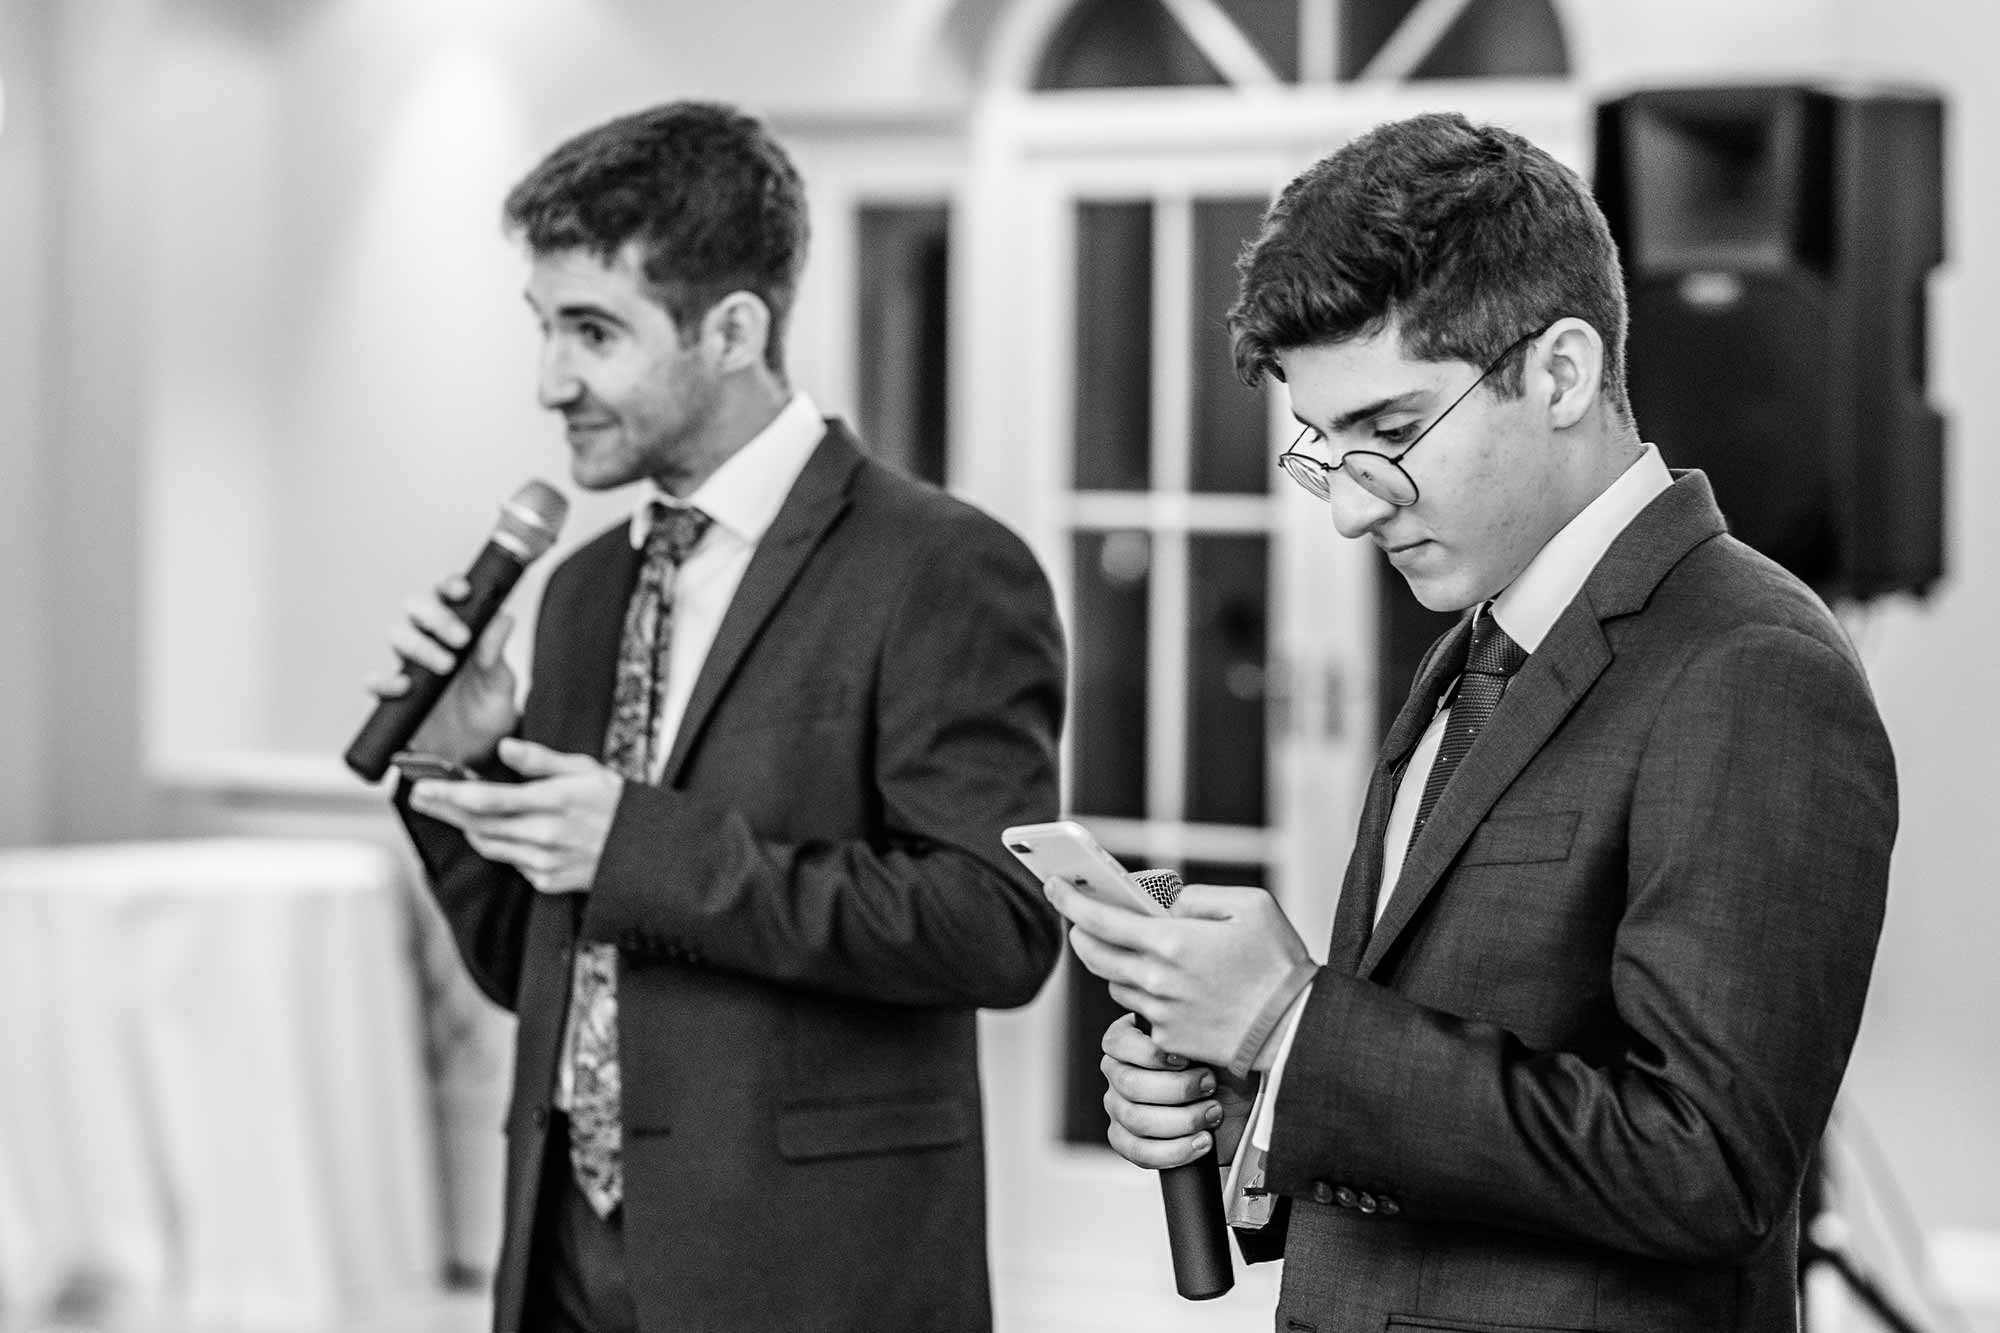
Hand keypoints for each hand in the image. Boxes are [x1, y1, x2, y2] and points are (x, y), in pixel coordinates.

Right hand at [365, 575, 518, 763]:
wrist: (477, 755)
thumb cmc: (489, 711)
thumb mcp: (501, 685)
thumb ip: (496, 655)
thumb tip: (503, 618)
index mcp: (460, 630)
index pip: (448, 596)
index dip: (450, 586)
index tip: (464, 591)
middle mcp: (431, 642)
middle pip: (416, 608)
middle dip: (435, 615)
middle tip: (460, 638)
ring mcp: (411, 667)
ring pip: (397, 636)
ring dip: (418, 644)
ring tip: (445, 666)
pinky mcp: (396, 697)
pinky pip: (378, 682)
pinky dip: (383, 681)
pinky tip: (403, 688)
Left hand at [406, 738, 622, 892]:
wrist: (647, 852)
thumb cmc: (615, 804)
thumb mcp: (585, 770)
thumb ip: (541, 760)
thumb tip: (505, 747)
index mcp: (555, 801)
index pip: (489, 800)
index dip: (450, 795)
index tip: (424, 786)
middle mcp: (546, 835)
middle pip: (478, 825)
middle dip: (444, 810)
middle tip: (421, 796)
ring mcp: (545, 862)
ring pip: (489, 845)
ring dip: (467, 827)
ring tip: (453, 809)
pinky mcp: (546, 881)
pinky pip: (510, 862)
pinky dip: (499, 845)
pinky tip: (500, 831)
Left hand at [1048, 878, 1310, 1070]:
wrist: (1297, 1030)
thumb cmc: (1279, 963)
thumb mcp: (1250, 906)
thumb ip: (1199, 897)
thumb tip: (1168, 906)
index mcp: (1172, 941)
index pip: (1099, 920)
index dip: (1069, 901)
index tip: (1053, 886)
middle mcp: (1156, 979)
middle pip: (1094, 954)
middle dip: (1081, 932)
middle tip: (1083, 919)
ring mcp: (1159, 1013)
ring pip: (1115, 983)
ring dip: (1118, 965)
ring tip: (1142, 953)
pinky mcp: (1167, 1041)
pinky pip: (1140, 1011)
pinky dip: (1145, 994)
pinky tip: (1172, 987)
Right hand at [1100, 1014, 1256, 1169]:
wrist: (1243, 1104)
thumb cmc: (1225, 1064)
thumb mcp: (1213, 1036)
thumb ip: (1194, 1025)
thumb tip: (1187, 1025)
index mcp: (1130, 1037)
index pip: (1117, 1043)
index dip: (1151, 1055)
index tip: (1187, 1060)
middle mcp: (1118, 1070)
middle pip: (1129, 1085)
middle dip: (1179, 1090)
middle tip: (1210, 1085)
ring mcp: (1118, 1107)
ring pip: (1136, 1120)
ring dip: (1184, 1120)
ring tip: (1213, 1113)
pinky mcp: (1127, 1140)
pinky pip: (1138, 1151)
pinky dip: (1175, 1150)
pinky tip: (1201, 1141)